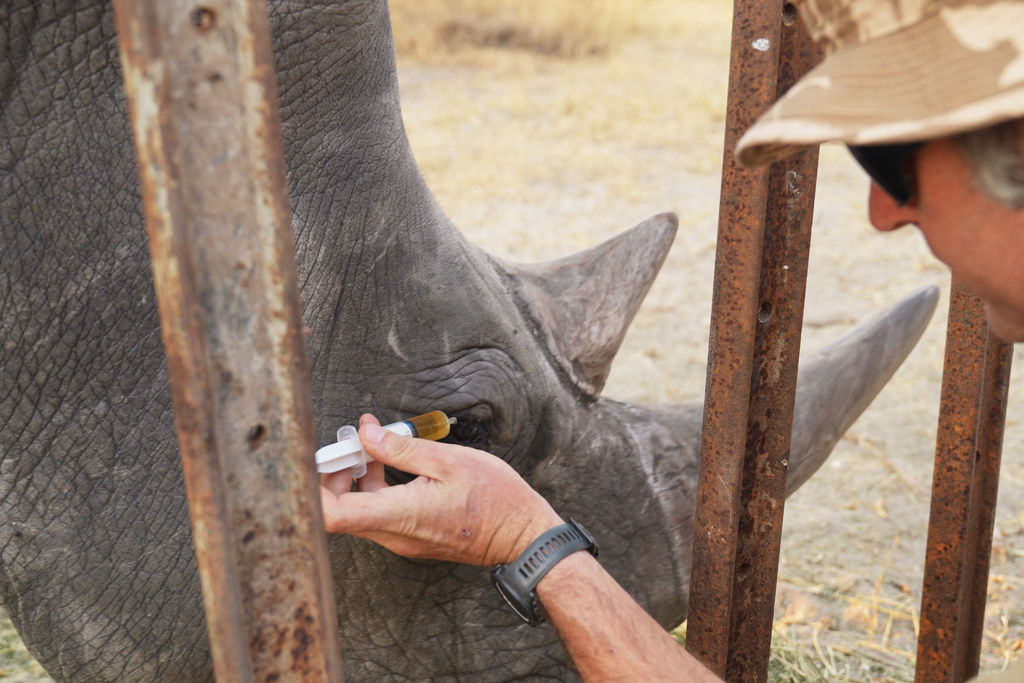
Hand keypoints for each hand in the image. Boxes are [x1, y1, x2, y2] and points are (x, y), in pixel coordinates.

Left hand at [320, 414, 563, 566]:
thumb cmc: (494, 499)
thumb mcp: (449, 461)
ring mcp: (402, 541)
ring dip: (355, 479)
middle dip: (334, 474)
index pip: (330, 516)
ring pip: (358, 512)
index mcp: (400, 515)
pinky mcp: (411, 540)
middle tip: (350, 443)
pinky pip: (378, 516)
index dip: (312, 488)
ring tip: (373, 447)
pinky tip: (389, 466)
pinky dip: (373, 490)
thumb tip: (365, 433)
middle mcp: (394, 536)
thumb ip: (401, 448)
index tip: (322, 457)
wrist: (522, 537)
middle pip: (338, 512)